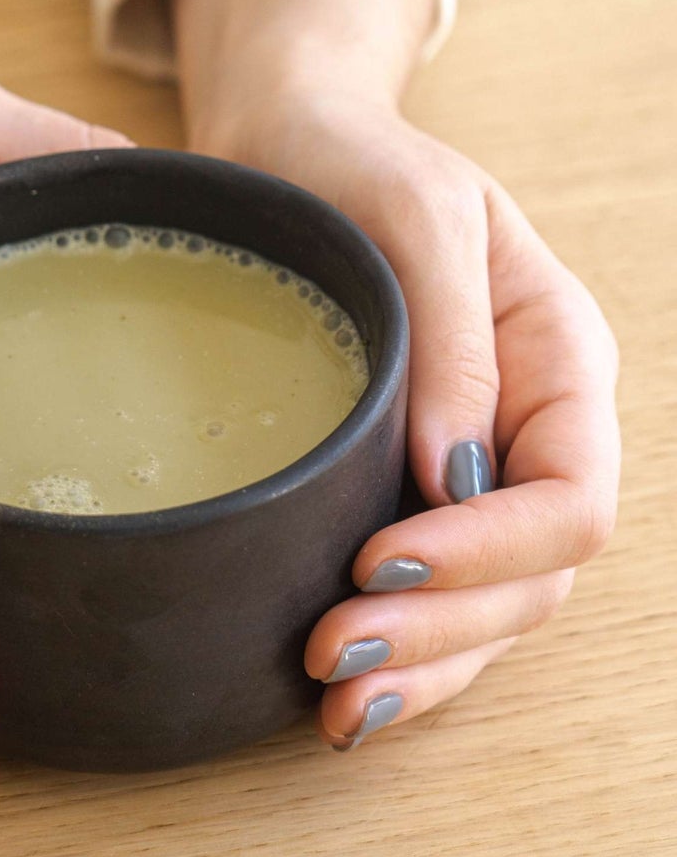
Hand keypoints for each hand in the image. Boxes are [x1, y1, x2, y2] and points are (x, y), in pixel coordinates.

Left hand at [172, 0, 619, 751]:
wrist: (285, 152)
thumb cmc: (356, 161)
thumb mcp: (414, 212)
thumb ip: (451, 335)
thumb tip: (454, 476)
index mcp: (558, 361)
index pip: (571, 497)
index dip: (489, 550)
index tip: (379, 558)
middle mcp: (528, 431)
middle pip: (533, 577)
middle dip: (442, 627)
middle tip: (333, 650)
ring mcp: (471, 474)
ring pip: (488, 612)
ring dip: (421, 667)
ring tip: (334, 703)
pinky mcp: (402, 496)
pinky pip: (432, 602)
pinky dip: (398, 655)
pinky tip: (340, 697)